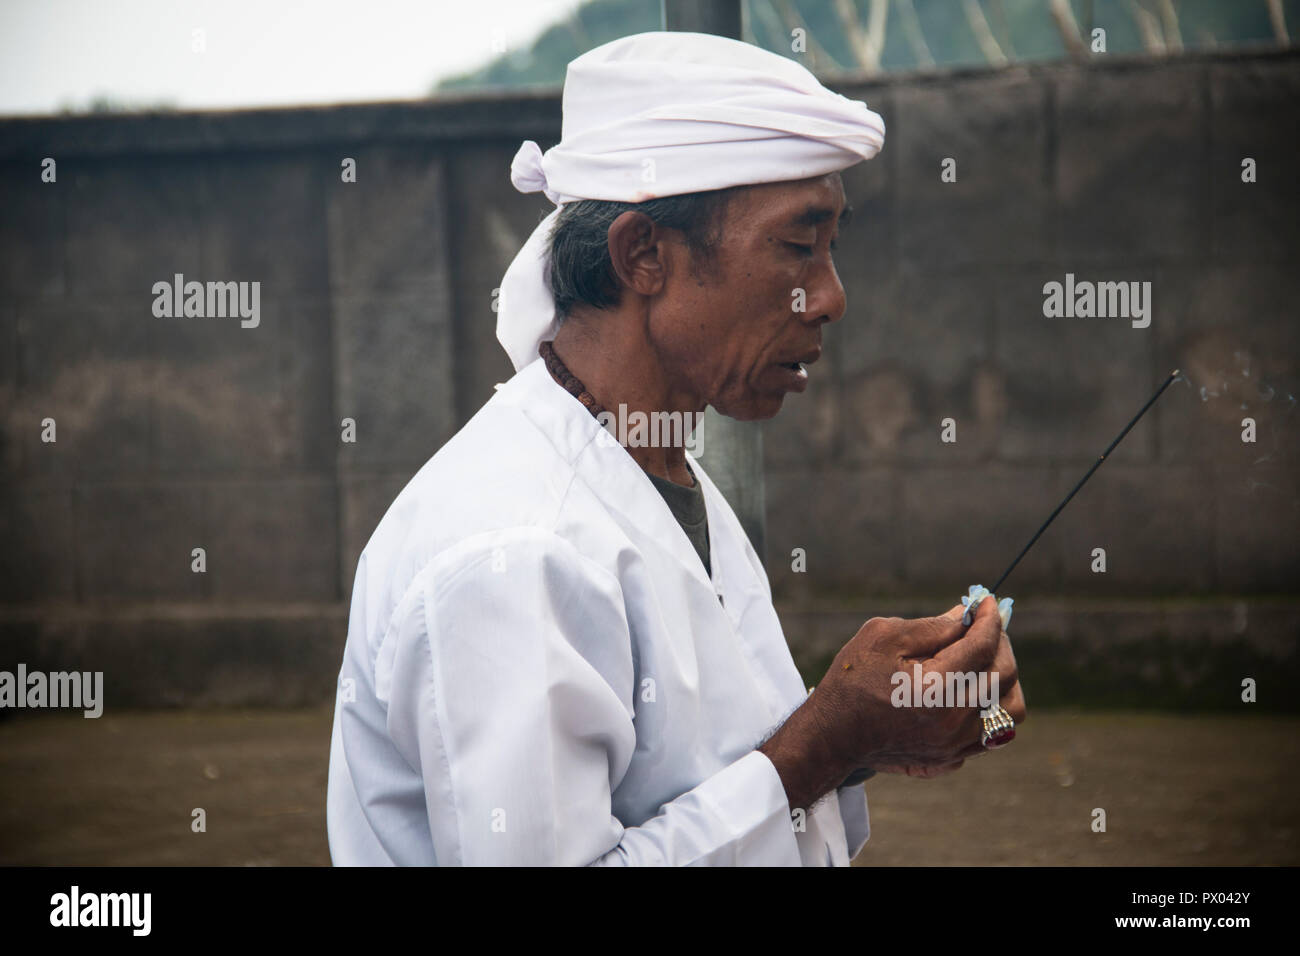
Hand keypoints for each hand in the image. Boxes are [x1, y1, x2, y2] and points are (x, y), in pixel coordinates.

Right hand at [760, 598, 1026, 809]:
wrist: (832, 735)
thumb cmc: (852, 680)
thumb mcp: (882, 637)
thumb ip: (932, 625)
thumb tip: (965, 616)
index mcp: (936, 688)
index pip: (983, 645)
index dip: (989, 618)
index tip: (987, 601)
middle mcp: (954, 721)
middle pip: (1004, 675)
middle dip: (999, 642)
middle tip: (984, 626)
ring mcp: (956, 745)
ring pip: (1011, 710)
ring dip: (1005, 680)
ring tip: (985, 661)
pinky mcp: (952, 758)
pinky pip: (993, 733)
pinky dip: (990, 707)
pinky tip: (967, 691)